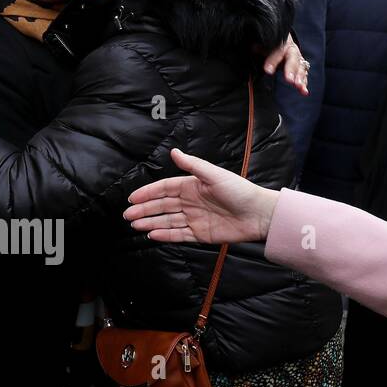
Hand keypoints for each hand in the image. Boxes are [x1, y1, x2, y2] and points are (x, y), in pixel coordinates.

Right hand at [124, 148, 279, 243]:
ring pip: (167, 221)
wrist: (259, 214)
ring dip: (151, 222)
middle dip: (144, 210)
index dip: (147, 193)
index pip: (164, 189)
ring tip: (135, 225)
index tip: (132, 199)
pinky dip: (165, 235)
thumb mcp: (214, 175)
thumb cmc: (239, 190)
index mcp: (191, 186)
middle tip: (128, 215)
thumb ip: (192, 165)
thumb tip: (174, 152)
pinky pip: (179, 234)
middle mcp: (190, 202)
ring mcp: (194, 218)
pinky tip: (152, 235)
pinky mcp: (200, 234)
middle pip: (162, 206)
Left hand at [263, 35, 309, 94]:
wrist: (284, 43)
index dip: (273, 61)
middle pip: (293, 60)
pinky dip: (304, 84)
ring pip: (301, 69)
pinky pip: (303, 77)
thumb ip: (261, 47)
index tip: (267, 70)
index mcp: (284, 44)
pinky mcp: (300, 69)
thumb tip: (254, 49)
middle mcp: (293, 52)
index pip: (278, 52)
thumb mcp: (266, 44)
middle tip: (289, 79)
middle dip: (291, 70)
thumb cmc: (274, 45)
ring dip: (300, 78)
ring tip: (298, 86)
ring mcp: (298, 61)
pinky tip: (304, 91)